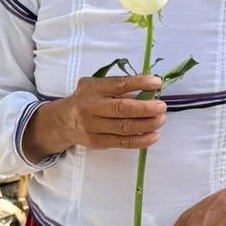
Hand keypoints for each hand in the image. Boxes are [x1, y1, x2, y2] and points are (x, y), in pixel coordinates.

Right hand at [22, 74, 164, 158]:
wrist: (63, 121)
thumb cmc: (87, 99)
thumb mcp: (96, 86)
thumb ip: (117, 88)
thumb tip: (149, 90)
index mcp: (93, 88)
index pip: (118, 84)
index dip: (139, 83)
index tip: (157, 82)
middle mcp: (91, 107)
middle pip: (122, 109)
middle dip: (145, 108)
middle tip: (162, 107)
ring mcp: (94, 127)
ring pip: (123, 128)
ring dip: (146, 125)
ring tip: (161, 120)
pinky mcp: (98, 142)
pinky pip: (122, 143)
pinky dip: (140, 140)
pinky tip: (153, 136)